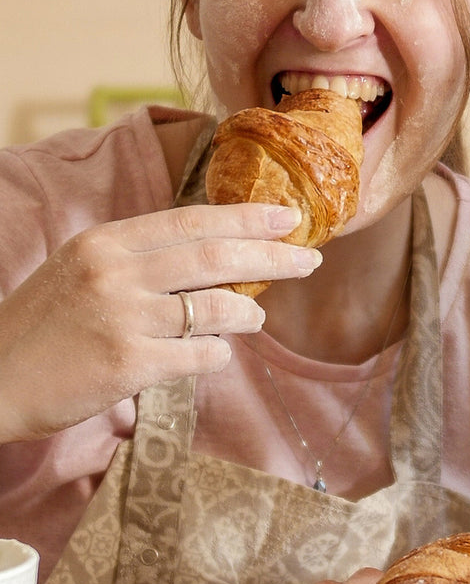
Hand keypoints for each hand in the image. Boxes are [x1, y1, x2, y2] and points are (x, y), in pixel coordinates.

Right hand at [0, 201, 320, 442]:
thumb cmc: (45, 327)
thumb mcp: (82, 271)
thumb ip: (140, 260)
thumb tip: (215, 255)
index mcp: (105, 243)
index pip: (192, 221)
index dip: (247, 219)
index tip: (288, 219)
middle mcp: (115, 273)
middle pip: (216, 257)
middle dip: (272, 257)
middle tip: (310, 260)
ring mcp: (122, 318)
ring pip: (217, 307)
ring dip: (249, 312)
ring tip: (256, 317)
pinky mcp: (128, 364)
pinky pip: (202, 355)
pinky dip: (220, 354)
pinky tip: (217, 354)